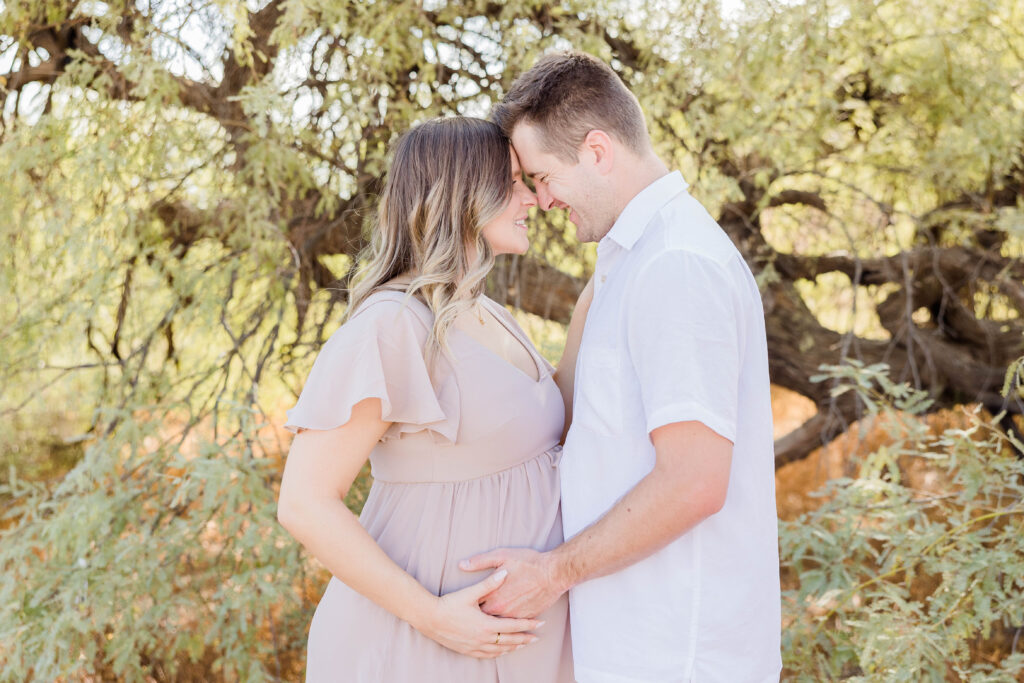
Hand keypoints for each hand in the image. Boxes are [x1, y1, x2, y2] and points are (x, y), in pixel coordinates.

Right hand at [411, 569, 543, 657]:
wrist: (429, 618)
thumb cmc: (449, 604)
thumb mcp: (470, 593)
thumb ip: (489, 584)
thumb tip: (505, 572)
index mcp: (486, 624)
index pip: (513, 626)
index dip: (528, 624)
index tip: (540, 623)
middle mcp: (483, 638)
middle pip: (510, 640)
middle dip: (525, 638)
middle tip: (537, 637)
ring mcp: (475, 646)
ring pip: (500, 650)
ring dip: (513, 647)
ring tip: (523, 644)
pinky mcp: (467, 650)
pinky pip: (487, 655)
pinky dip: (498, 653)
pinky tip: (501, 651)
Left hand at [459, 548, 566, 618]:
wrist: (554, 573)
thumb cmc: (528, 563)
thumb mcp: (501, 556)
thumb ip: (480, 562)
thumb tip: (461, 565)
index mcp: (493, 596)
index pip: (474, 606)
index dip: (470, 605)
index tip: (466, 604)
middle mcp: (502, 610)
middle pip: (485, 618)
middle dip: (479, 617)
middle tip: (473, 616)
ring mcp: (515, 616)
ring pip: (499, 624)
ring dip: (494, 621)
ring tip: (486, 622)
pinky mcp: (527, 618)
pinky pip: (513, 625)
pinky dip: (508, 623)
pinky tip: (504, 622)